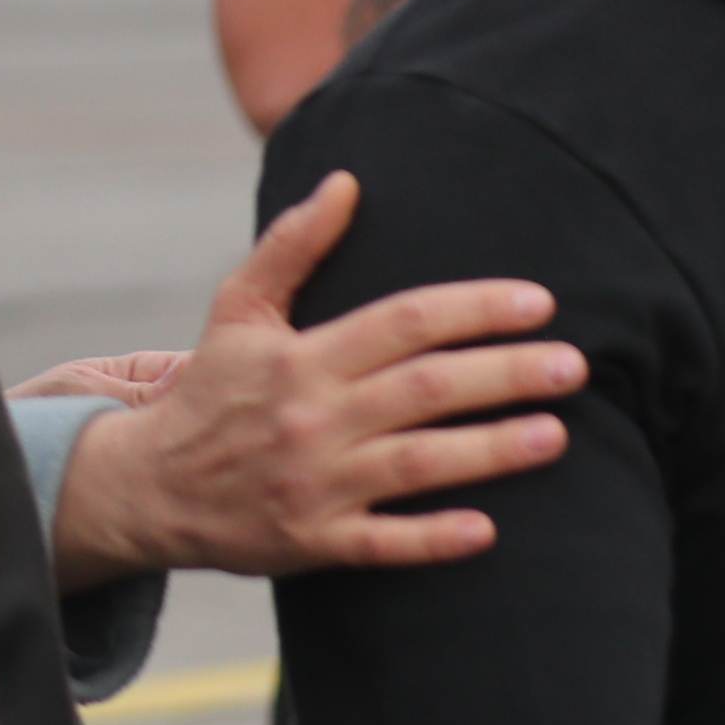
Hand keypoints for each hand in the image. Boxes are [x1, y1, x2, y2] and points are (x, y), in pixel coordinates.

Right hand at [43, 171, 582, 581]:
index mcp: (299, 356)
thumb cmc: (212, 389)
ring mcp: (314, 482)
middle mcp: (311, 415)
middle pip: (424, 388)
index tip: (540, 303)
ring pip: (416, 463)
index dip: (474, 309)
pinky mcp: (313, 540)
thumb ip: (293, 245)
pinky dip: (432, 538)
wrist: (149, 485)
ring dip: (490, 449)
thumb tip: (348, 182)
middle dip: (504, 374)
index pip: (402, 321)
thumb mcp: (238, 310)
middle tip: (575, 366)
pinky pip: (382, 542)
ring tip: (556, 435)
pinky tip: (488, 530)